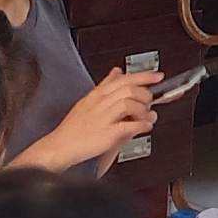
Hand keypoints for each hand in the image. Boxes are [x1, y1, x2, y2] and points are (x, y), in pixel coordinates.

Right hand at [33, 67, 160, 169]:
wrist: (60, 146)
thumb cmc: (74, 127)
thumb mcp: (88, 100)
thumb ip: (105, 85)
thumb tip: (117, 71)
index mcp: (97, 95)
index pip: (123, 79)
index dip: (144, 76)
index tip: (157, 76)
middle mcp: (100, 104)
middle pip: (129, 89)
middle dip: (145, 95)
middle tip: (149, 103)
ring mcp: (103, 118)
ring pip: (129, 104)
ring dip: (143, 110)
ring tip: (146, 117)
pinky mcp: (106, 134)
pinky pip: (129, 126)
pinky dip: (141, 125)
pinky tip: (144, 127)